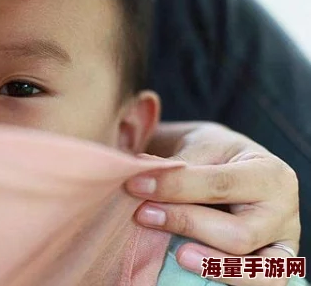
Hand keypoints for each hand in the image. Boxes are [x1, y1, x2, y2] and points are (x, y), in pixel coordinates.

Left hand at [125, 122, 300, 285]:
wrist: (228, 164)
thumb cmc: (214, 154)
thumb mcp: (200, 147)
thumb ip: (177, 165)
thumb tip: (141, 174)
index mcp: (270, 173)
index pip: (221, 186)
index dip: (174, 187)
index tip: (135, 184)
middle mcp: (283, 210)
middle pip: (239, 234)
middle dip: (187, 225)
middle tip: (143, 214)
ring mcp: (282, 243)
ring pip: (257, 271)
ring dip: (211, 264)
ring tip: (177, 254)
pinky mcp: (273, 266)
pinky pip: (258, 284)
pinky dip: (224, 277)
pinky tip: (192, 266)